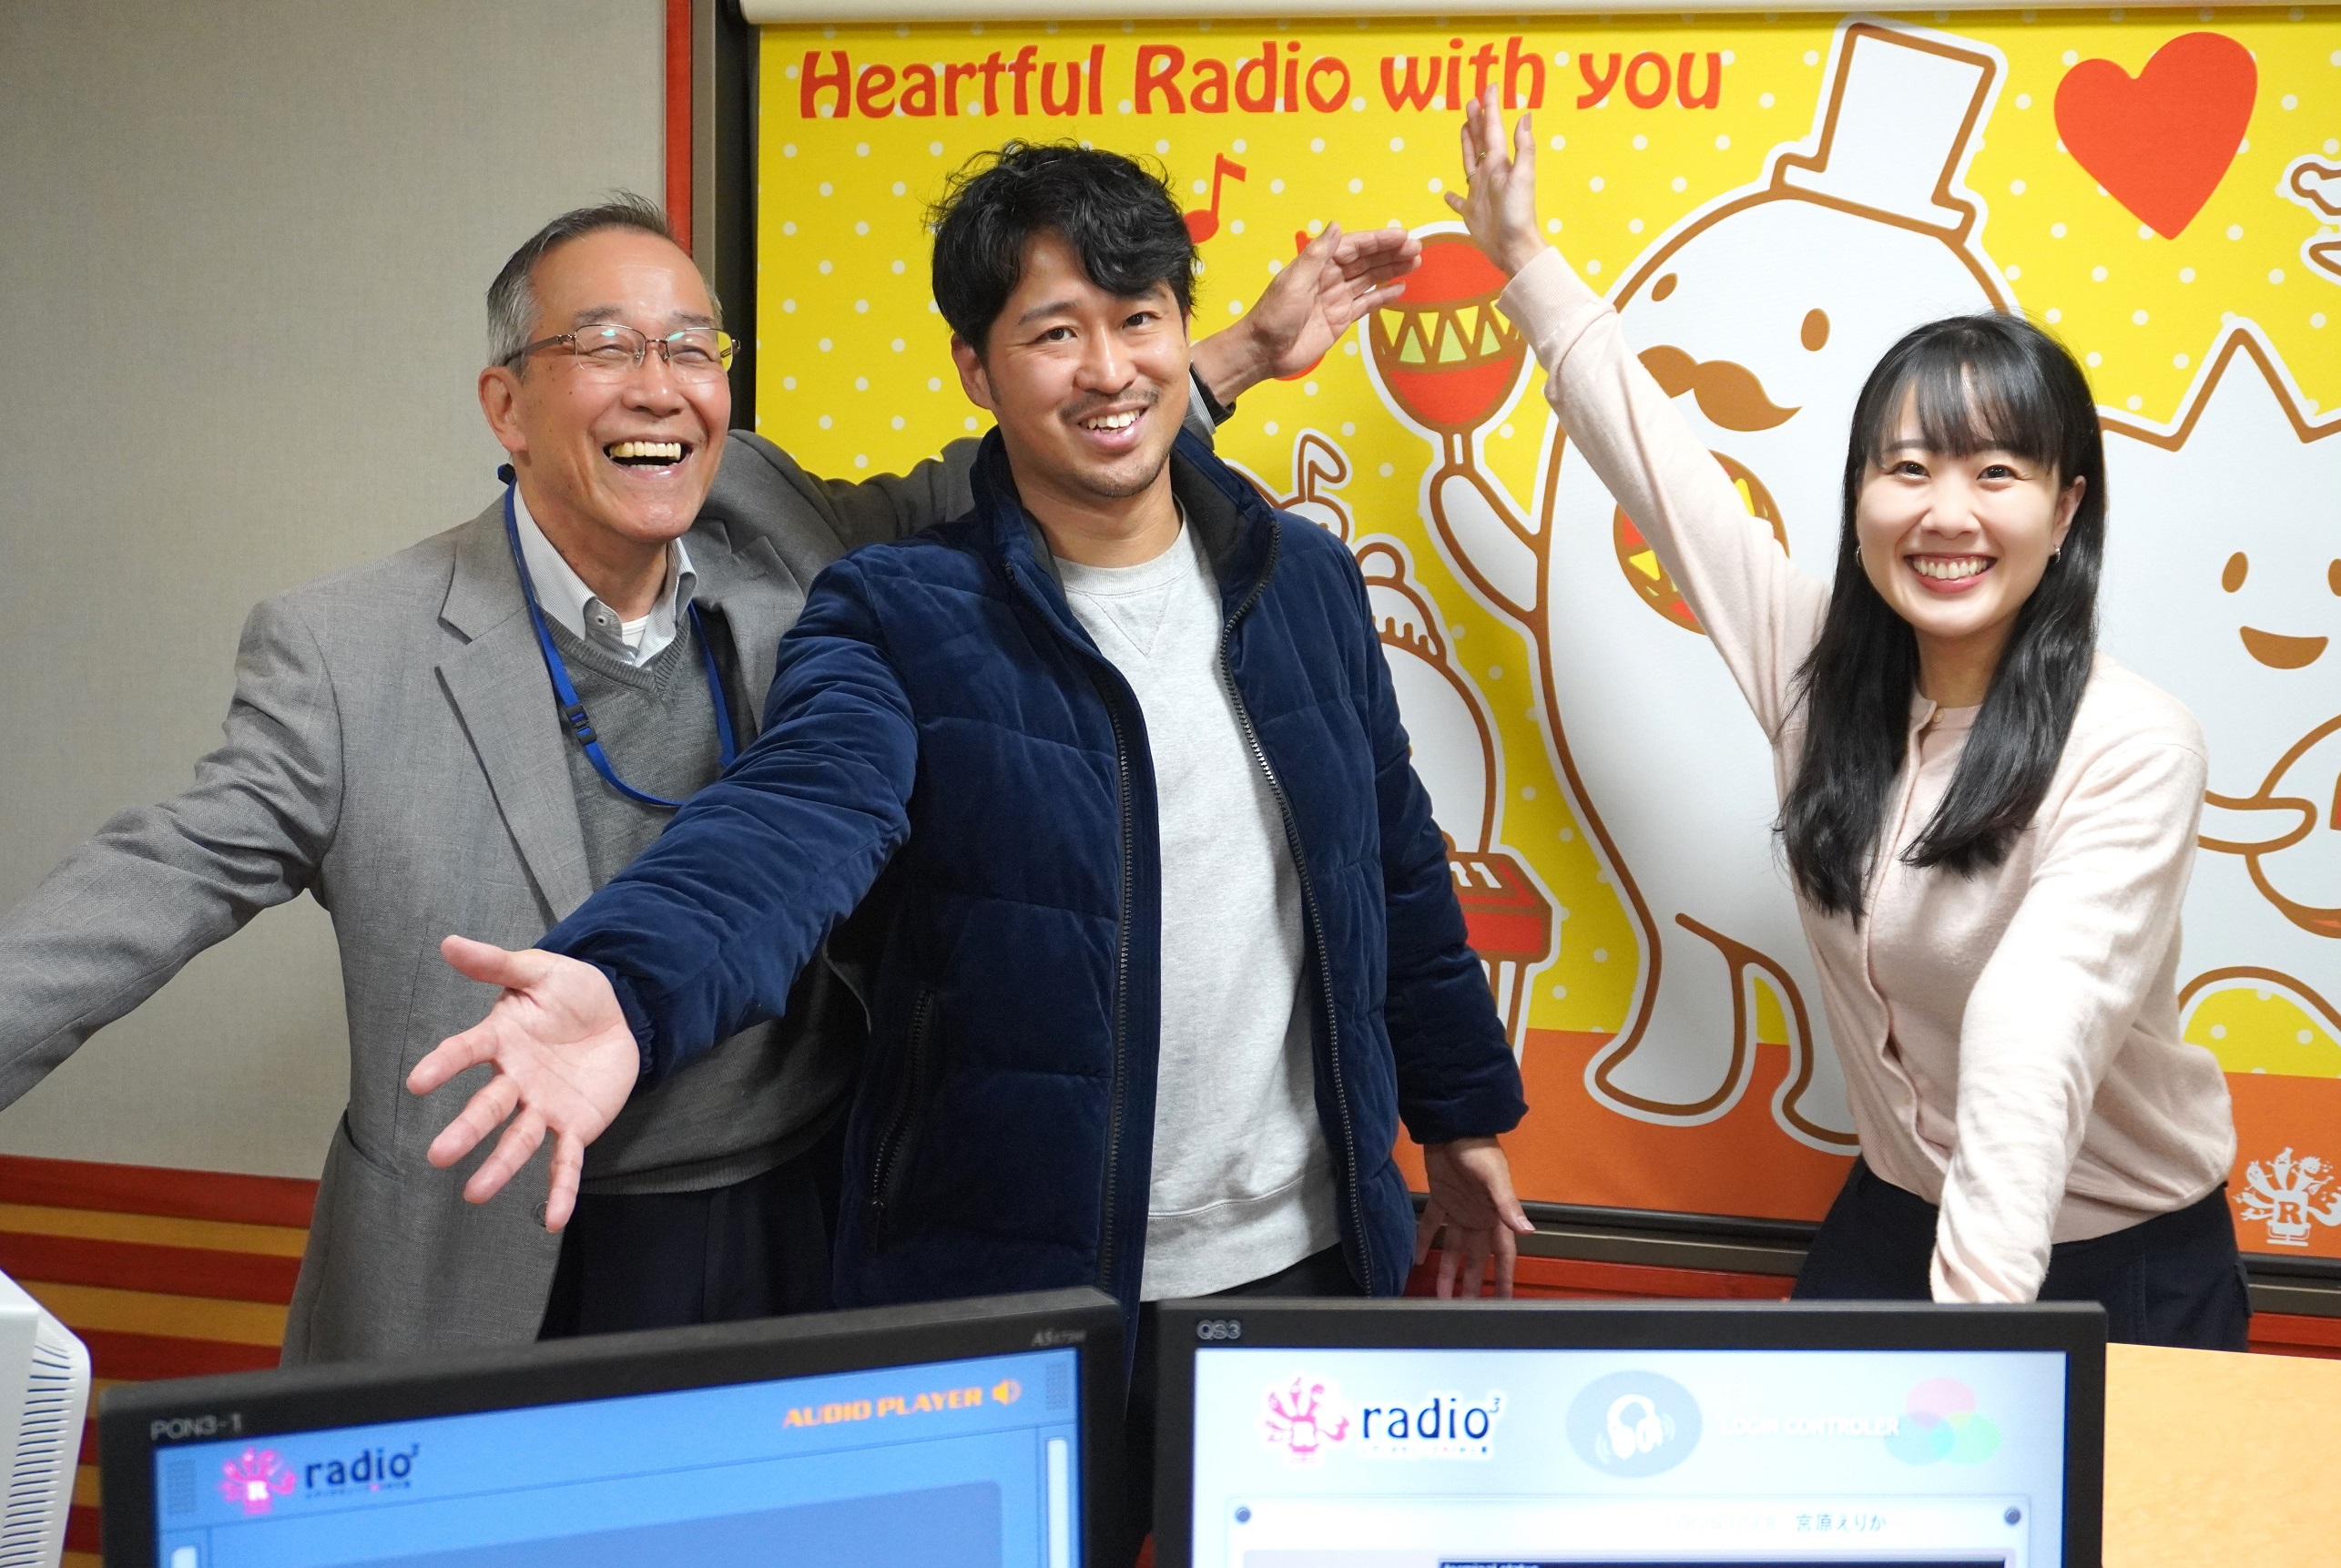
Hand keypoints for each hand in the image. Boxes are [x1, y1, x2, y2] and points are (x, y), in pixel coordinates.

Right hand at [405, 935, 642, 1229]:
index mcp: (501, 1040)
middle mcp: (515, 1081)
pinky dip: (560, 1191)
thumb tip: (448, 942)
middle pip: (487, 1108)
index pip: (466, 1053)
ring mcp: (543, 1108)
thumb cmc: (571, 993)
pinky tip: (552, 1219)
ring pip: (518, 1141)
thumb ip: (497, 963)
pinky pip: (566, 1163)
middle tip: (437, 1155)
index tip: (415, 1082)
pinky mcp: (575, 1127)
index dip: (443, 1065)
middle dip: (465, 1131)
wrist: (620, 1014)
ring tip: (475, 1194)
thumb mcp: (540, 971)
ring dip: (498, 1168)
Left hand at [1189, 222, 1421, 405]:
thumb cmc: (1275, 314)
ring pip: (1370, 278)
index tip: (1402, 235)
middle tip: (1417, 248)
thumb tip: (1336, 225)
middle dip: (1391, 252)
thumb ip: (1316, 254)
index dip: (1378, 240)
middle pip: (1366, 260)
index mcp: (1318, 264)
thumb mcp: (1294, 280)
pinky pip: (1367, 303)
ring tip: (1416, 262)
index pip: (1354, 246)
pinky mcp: (1341, 319)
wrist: (1264, 352)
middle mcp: (1330, 277)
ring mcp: (1337, 298)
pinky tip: (1401, 288)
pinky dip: (1383, 295)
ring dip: (1392, 269)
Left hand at [1415, 1136, 1534, 1297]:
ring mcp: (1459, 1209)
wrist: (1453, 1124)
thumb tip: (1529, 1232)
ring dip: (1447, 1271)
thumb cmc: (1478, 1149)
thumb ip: (1508, 1206)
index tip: (1502, 1303)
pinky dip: (1423, 1241)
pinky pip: (1431, 1225)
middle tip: (1466, 1310)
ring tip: (1439, 1296)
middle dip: (1472, 1284)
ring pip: (1453, 1248)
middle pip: (1476, 1258)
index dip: (1502, 1278)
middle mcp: (1478, 1217)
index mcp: (1495, 1215)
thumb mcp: (1495, 1178)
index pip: (1502, 1254)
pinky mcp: (1440, 1198)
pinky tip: (1416, 1260)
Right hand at [1446, 84, 1547, 277]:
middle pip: (1480, 141)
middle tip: (1471, 101)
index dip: (1490, 108)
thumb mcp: (1523, 176)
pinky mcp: (1470, 212)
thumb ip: (1523, 146)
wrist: (1513, 247)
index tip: (1488, 87)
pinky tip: (1446, 192)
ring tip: (1464, 128)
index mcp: (1499, 163)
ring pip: (1469, 162)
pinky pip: (1458, 201)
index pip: (1493, 130)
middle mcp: (1488, 174)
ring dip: (1466, 144)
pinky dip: (1451, 196)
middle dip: (1476, 120)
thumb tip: (1525, 114)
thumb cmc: (1519, 212)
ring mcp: (1478, 192)